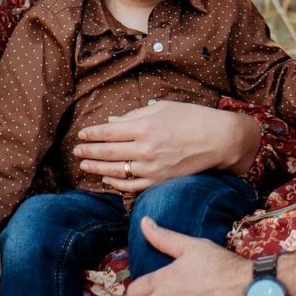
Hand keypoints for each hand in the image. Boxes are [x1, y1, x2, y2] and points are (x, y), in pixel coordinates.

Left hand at [73, 100, 260, 192]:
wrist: (219, 140)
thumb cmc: (192, 118)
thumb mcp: (162, 108)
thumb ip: (134, 116)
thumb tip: (112, 121)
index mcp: (145, 127)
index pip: (109, 132)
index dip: (92, 134)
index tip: (81, 135)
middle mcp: (145, 149)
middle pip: (108, 152)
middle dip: (89, 151)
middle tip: (76, 151)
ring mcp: (152, 168)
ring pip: (116, 171)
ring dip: (97, 168)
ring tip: (84, 165)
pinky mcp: (160, 181)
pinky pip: (132, 186)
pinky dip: (116, 183)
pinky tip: (107, 179)